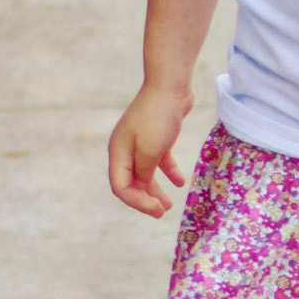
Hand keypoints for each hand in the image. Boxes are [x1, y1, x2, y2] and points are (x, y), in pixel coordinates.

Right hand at [108, 83, 194, 216]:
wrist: (170, 86)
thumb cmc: (157, 118)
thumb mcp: (150, 151)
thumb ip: (144, 173)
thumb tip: (142, 187)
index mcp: (118, 153)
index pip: (120, 187)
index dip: (137, 202)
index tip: (157, 210)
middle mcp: (125, 149)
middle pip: (130, 183)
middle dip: (144, 200)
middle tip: (161, 212)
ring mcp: (140, 143)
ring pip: (144, 174)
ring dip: (155, 190)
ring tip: (168, 204)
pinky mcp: (155, 137)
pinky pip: (158, 161)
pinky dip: (168, 172)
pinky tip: (179, 182)